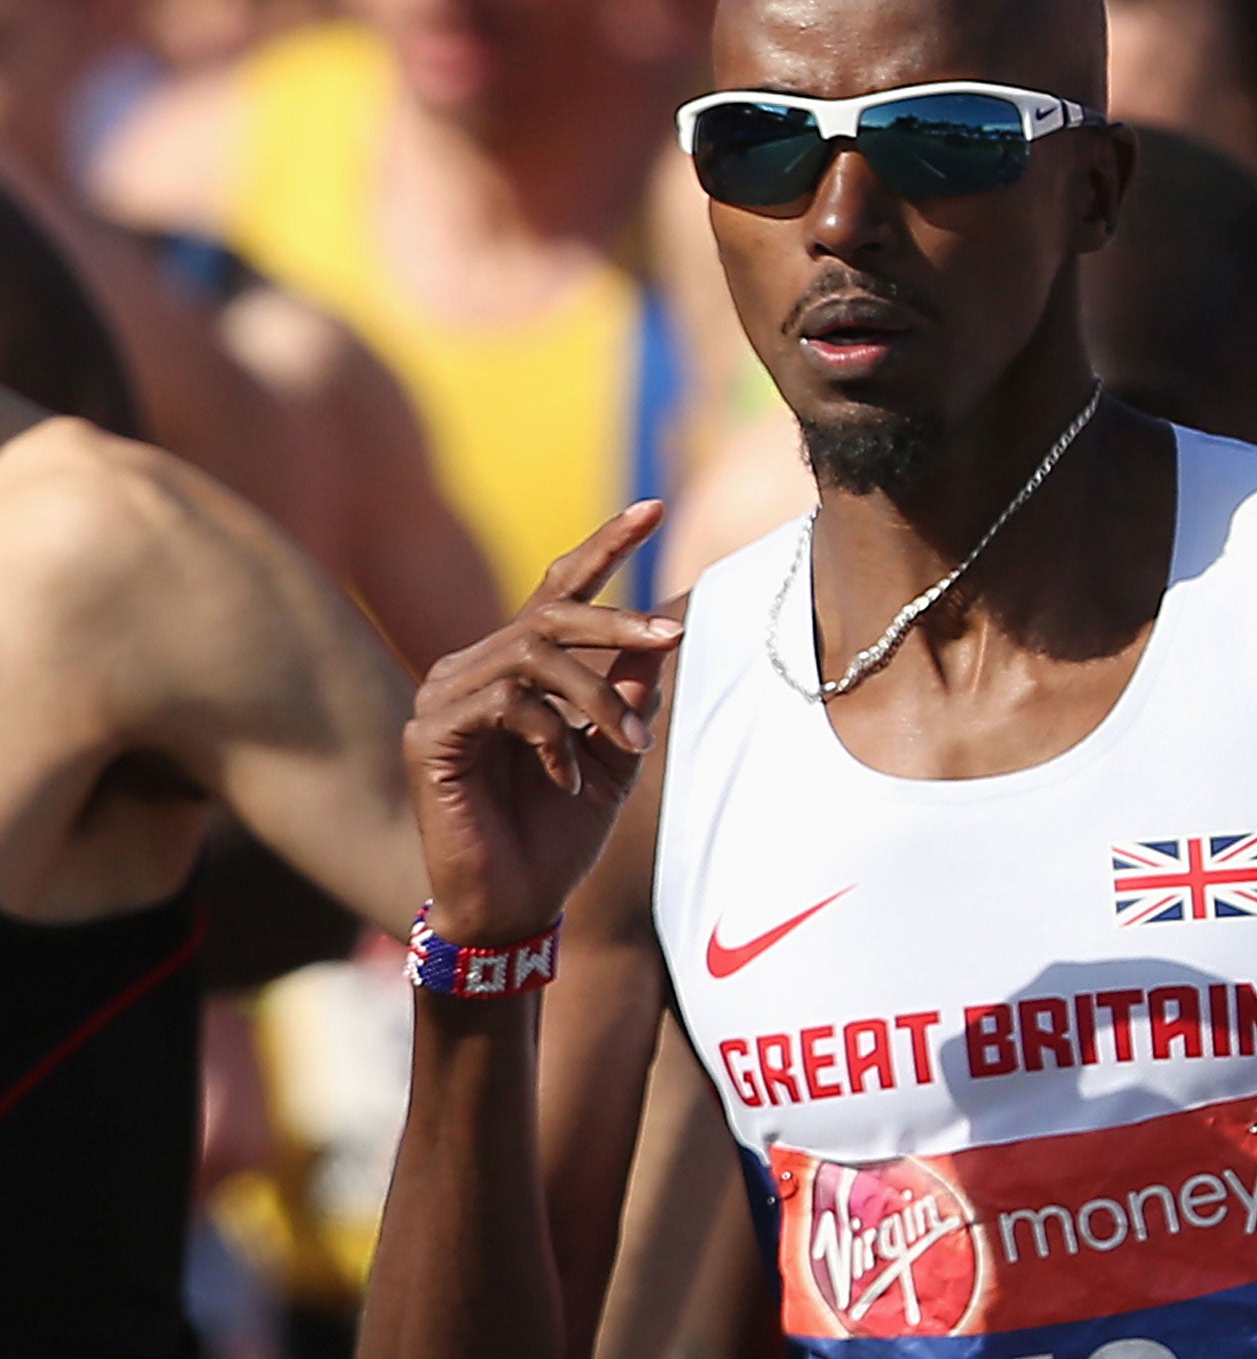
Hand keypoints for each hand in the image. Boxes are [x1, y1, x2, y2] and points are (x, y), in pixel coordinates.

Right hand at [403, 502, 683, 947]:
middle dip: (618, 623)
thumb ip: (629, 693)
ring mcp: (442, 696)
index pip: (557, 590)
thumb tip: (665, 634)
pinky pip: (504, 701)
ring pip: (533, 653)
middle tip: (672, 640)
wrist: (515, 906)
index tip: (652, 507)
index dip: (603, 546)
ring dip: (596, 696)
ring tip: (628, 743)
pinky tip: (565, 779)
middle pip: (549, 612)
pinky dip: (550, 735)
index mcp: (514, 668)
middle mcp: (471, 669)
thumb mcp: (614, 754)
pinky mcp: (429, 734)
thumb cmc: (559, 833)